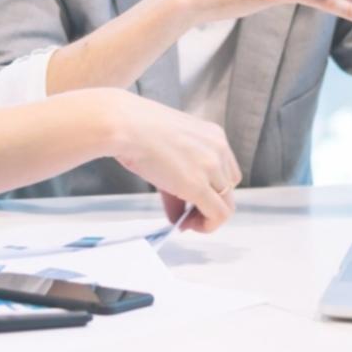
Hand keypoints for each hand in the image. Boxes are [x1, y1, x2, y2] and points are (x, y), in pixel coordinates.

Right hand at [101, 91, 240, 231]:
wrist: (123, 125)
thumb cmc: (134, 128)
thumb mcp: (166, 147)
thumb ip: (176, 178)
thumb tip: (176, 210)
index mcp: (212, 134)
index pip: (225, 170)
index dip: (211, 189)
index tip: (193, 198)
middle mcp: (218, 149)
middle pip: (228, 188)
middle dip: (210, 204)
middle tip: (188, 214)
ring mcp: (211, 167)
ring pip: (226, 204)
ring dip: (207, 217)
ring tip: (186, 222)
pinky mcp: (198, 186)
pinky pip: (218, 215)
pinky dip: (207, 226)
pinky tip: (187, 226)